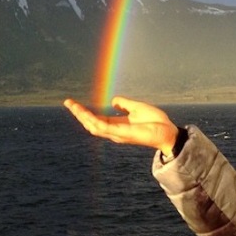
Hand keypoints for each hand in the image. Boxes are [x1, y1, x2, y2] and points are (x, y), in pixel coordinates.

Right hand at [64, 96, 179, 154]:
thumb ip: (124, 104)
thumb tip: (113, 101)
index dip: (84, 111)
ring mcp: (117, 134)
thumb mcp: (137, 108)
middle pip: (91, 123)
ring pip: (93, 126)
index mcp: (117, 125)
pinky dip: (93, 121)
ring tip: (73, 106)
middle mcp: (114, 131)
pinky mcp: (121, 134)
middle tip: (68, 103)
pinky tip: (86, 114)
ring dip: (82, 116)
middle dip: (79, 113)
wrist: (167, 132)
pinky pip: (103, 128)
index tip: (73, 103)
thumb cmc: (155, 122)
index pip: (96, 118)